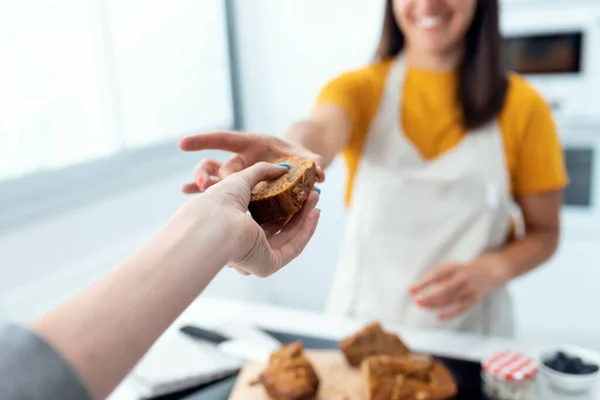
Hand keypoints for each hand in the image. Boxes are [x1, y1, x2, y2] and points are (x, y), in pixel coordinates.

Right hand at [178, 131, 325, 192]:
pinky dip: (209, 196)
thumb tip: (322, 171)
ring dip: (201, 184)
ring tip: (187, 191)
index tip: (182, 143)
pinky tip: (193, 202)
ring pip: (214, 178)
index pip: (225, 139)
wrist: (297, 166)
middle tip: (201, 181)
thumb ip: (313, 161)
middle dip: (208, 172)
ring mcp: (238, 174)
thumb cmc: (299, 157)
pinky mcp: (241, 188)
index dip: (204, 140)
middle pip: (219, 164)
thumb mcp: (306, 157)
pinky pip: (221, 192)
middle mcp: (240, 158)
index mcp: (252, 144)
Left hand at [182, 161, 319, 277]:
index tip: (295, 188)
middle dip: (296, 208)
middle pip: (277, 226)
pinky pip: (292, 248)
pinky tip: (315, 213)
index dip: (280, 201)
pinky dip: (305, 230)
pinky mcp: (267, 265)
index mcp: (231, 229)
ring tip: (316, 197)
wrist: (214, 225)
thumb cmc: (219, 202)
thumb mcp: (241, 178)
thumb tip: (284, 167)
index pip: (260, 216)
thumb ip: (262, 171)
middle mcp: (243, 246)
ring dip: (304, 217)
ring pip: (287, 236)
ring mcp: (256, 258)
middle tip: (310, 192)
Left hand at [409, 256, 508, 320]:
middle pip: (444, 289)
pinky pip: (460, 308)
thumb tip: (420, 287)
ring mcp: (469, 289)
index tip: (411, 289)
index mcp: (454, 267)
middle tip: (416, 301)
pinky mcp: (473, 299)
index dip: (423, 283)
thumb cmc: (464, 270)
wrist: (489, 271)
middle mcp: (462, 277)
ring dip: (435, 304)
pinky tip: (438, 316)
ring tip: (422, 306)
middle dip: (429, 297)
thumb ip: (438, 276)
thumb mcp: (451, 267)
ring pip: (450, 299)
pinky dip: (449, 314)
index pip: (436, 275)